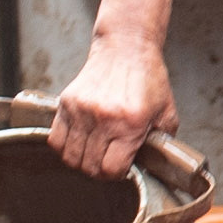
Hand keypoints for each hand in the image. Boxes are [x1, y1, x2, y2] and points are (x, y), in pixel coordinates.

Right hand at [50, 28, 174, 178]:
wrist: (126, 48)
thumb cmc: (148, 80)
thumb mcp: (167, 113)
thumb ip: (161, 142)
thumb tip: (154, 167)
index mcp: (131, 123)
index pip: (111, 169)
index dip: (117, 174)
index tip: (122, 166)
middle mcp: (104, 118)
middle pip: (89, 166)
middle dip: (99, 171)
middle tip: (107, 161)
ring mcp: (81, 110)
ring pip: (70, 157)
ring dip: (81, 161)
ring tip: (93, 153)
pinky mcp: (66, 102)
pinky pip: (55, 139)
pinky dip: (64, 147)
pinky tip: (78, 142)